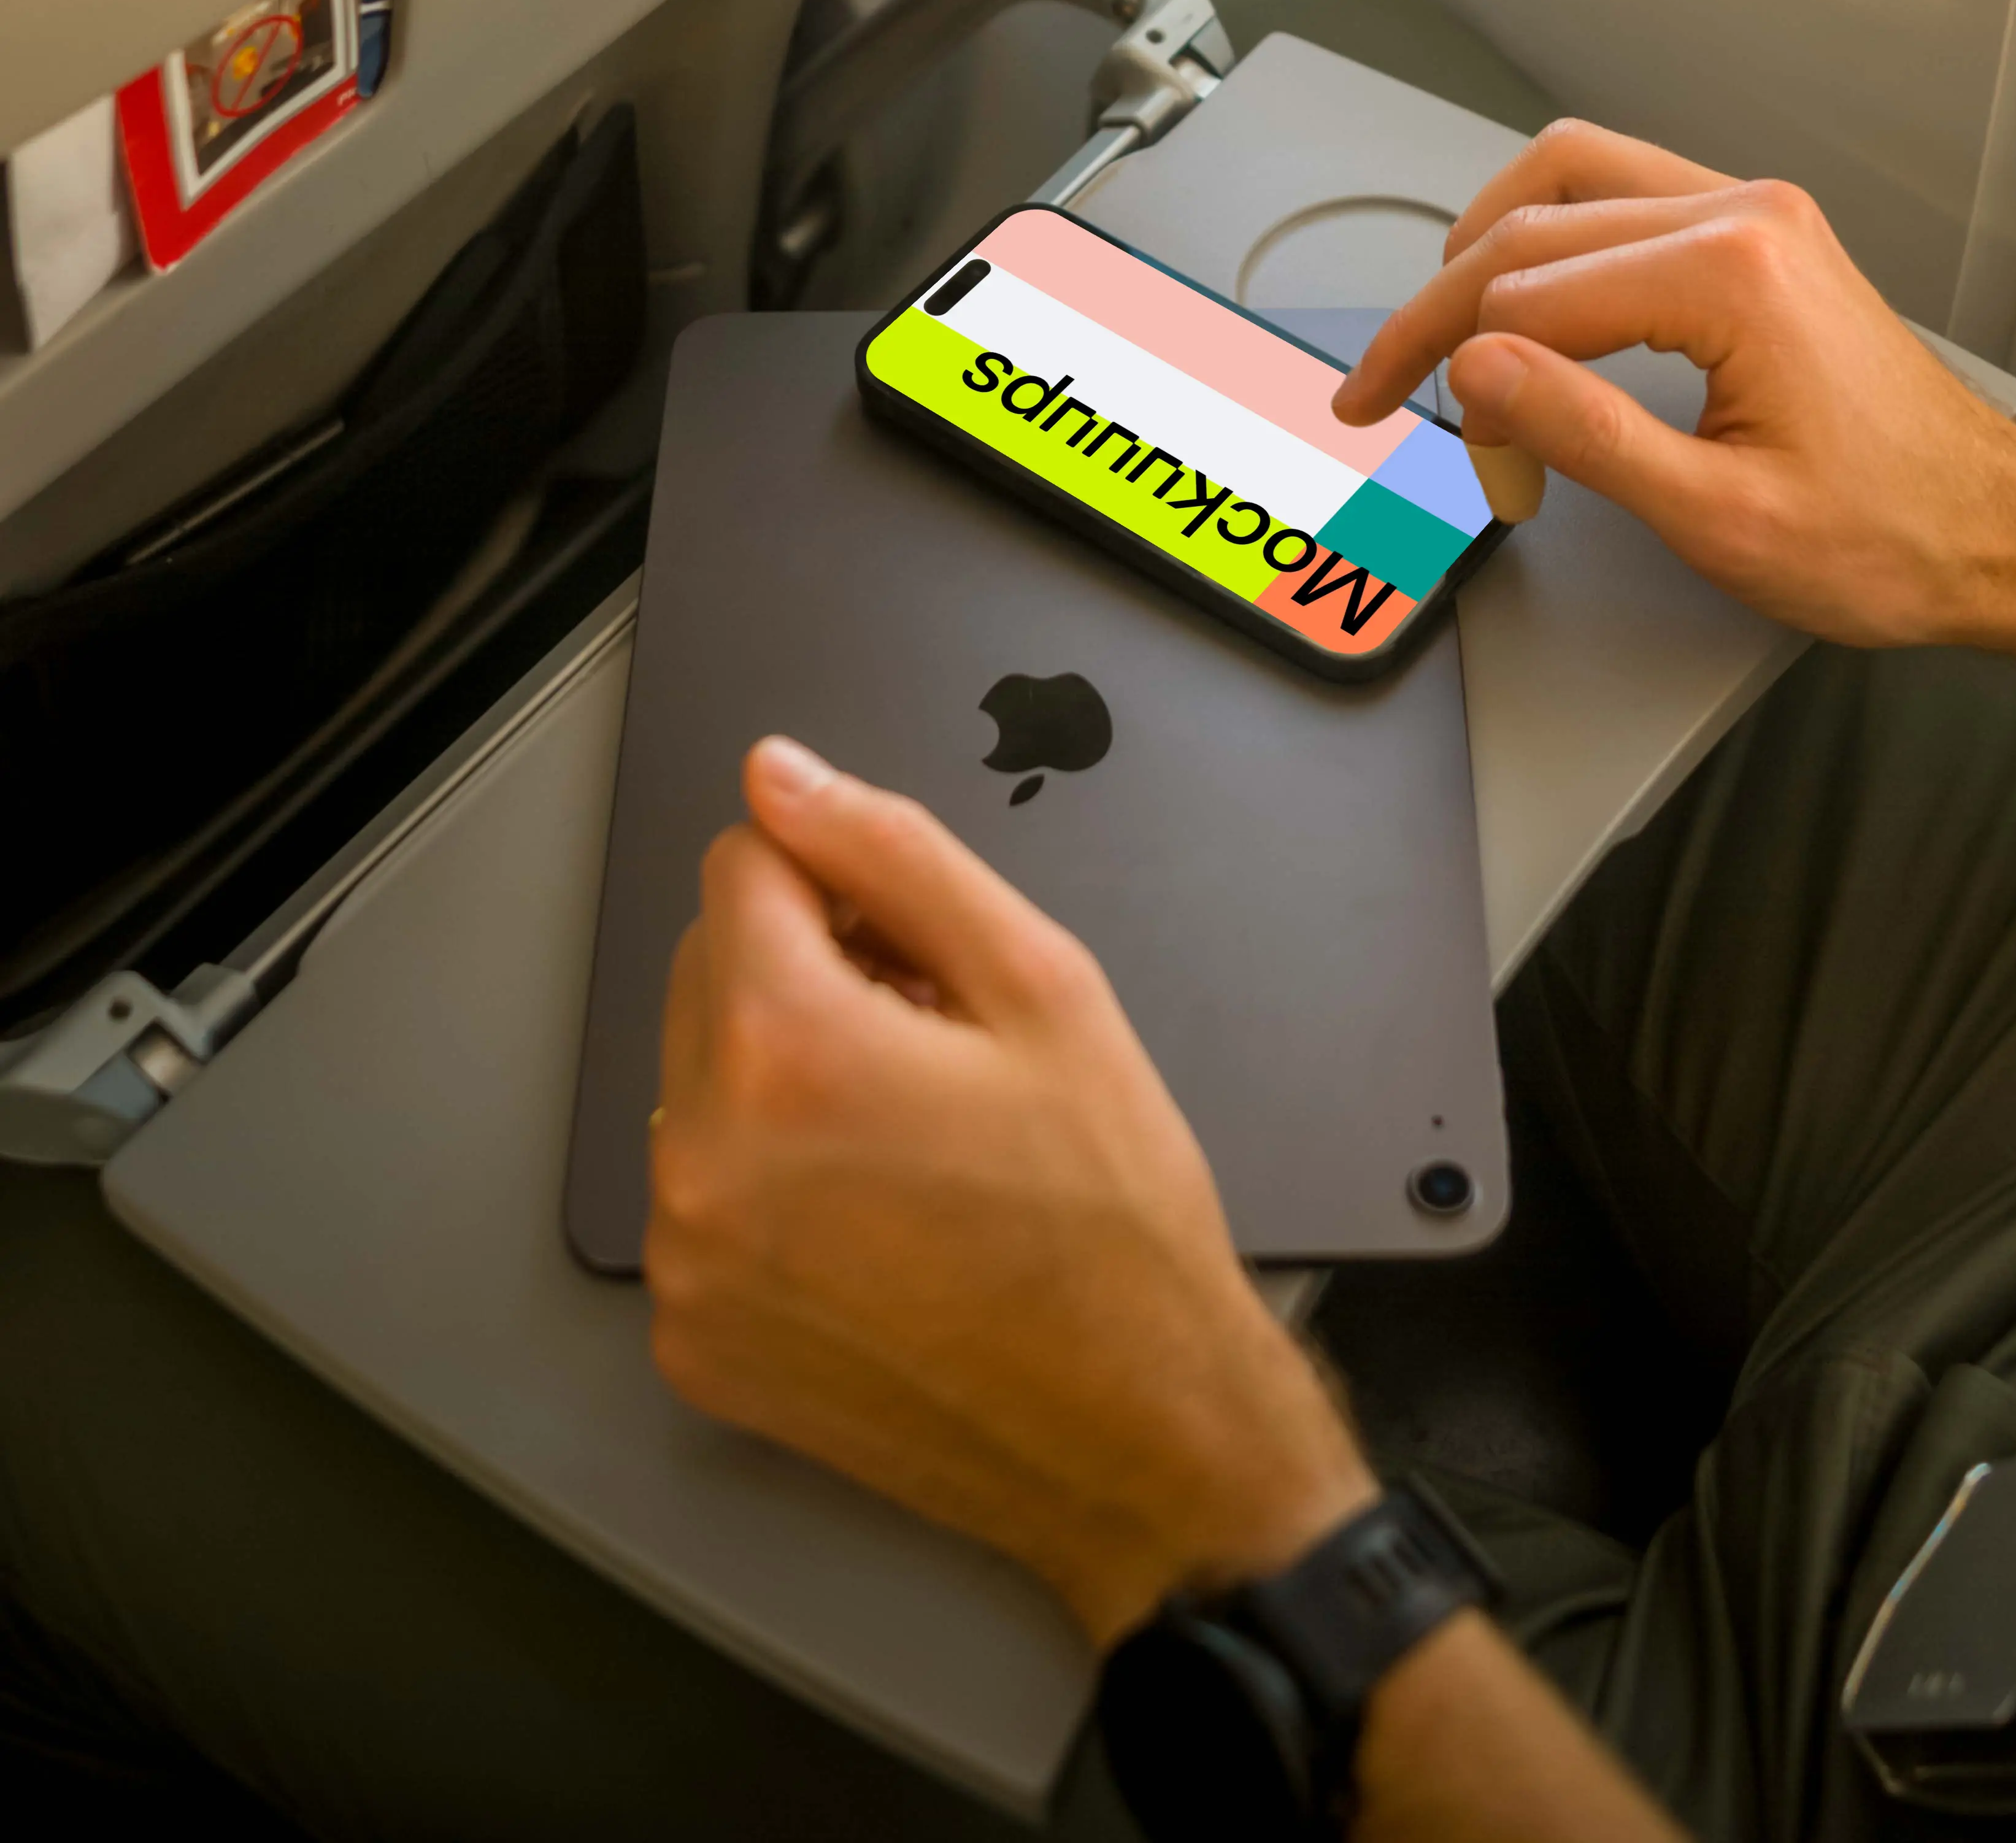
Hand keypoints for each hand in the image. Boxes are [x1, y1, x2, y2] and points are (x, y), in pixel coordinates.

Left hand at [646, 738, 1374, 1646]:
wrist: (1136, 1432)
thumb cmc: (1110, 1215)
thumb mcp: (1041, 985)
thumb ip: (892, 855)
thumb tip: (779, 776)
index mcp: (785, 1048)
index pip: (742, 863)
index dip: (841, 887)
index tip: (915, 957)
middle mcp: (703, 1158)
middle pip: (708, 968)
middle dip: (806, 974)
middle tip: (933, 1049)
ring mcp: (687, 1264)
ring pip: (700, 1085)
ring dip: (781, 1080)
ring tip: (910, 1144)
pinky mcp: (692, 1343)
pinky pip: (702, 1199)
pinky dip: (767, 1188)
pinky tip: (875, 1225)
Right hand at [1332, 119, 2015, 646]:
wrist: (1998, 531)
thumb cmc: (1888, 538)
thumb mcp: (1717, 518)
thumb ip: (1583, 432)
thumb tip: (1472, 371)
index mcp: (1732, 273)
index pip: (1527, 295)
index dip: (1445, 368)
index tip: (1396, 428)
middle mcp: (1742, 214)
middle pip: (1533, 227)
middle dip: (1447, 316)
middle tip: (1392, 395)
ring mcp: (1754, 212)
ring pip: (1569, 176)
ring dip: (1490, 248)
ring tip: (1442, 328)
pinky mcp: (1758, 230)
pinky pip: (1622, 190)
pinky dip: (1552, 236)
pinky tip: (1525, 299)